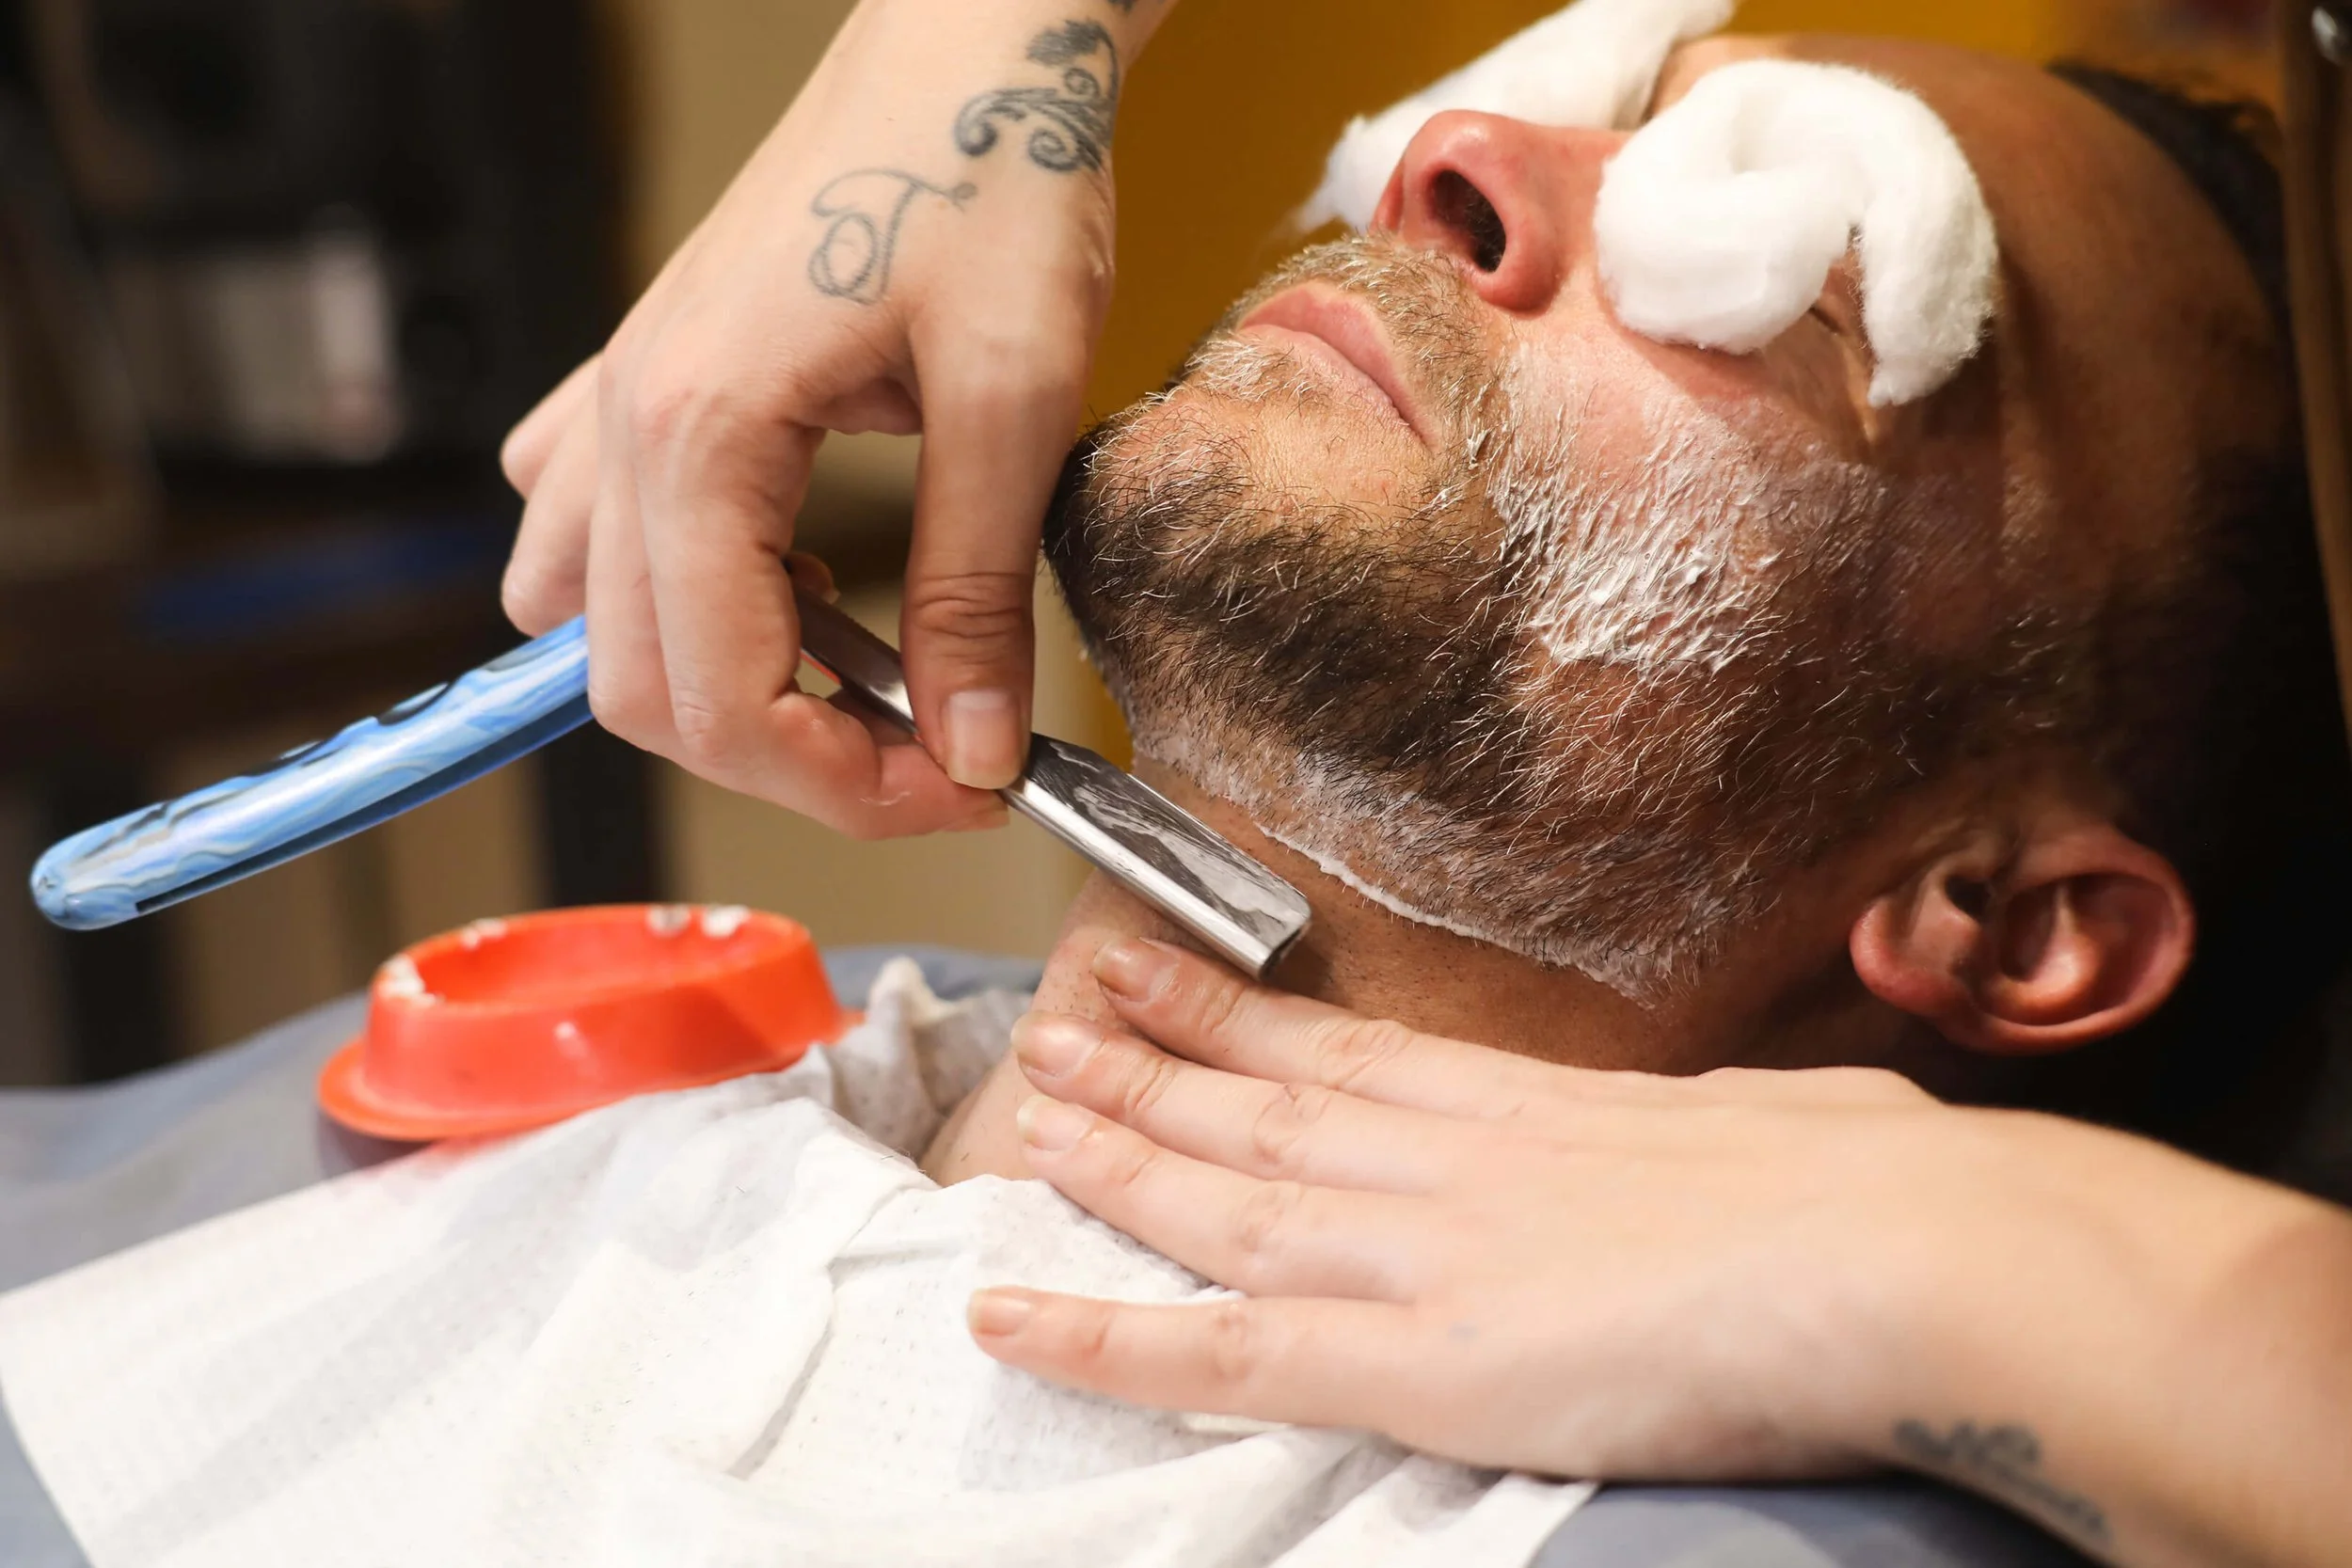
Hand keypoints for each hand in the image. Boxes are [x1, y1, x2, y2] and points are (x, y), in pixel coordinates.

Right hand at [501, 0, 1156, 833]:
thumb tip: (975, 752)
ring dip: (725, 683)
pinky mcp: (651, 382)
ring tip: (864, 666)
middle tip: (935, 754)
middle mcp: (627, 428)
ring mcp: (622, 401)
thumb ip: (977, 594)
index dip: (843, 787)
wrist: (970, 44)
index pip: (717, 699)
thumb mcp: (1015, 399)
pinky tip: (790, 575)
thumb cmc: (991, 176)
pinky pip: (596, 534)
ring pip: (603, 627)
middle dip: (793, 757)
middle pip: (644, 689)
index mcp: (699, 435)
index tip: (961, 790)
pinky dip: (683, 597)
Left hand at [971, 937, 1945, 1477]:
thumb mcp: (1793, 1129)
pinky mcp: (1419, 1364)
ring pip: (1224, 1198)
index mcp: (1545, 1111)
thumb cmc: (1890, 1194)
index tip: (1167, 968)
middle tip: (1057, 1016)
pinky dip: (1109, 1340)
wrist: (1914, 1251)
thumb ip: (1726, 1138)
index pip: (1357, 1052)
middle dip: (1154, 1060)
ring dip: (1115, 1152)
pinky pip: (1229, 1354)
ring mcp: (1426, 1255)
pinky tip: (1012, 1320)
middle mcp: (1459, 1162)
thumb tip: (1762, 1140)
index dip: (1246, 1015)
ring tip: (1030, 1106)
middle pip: (1270, 1102)